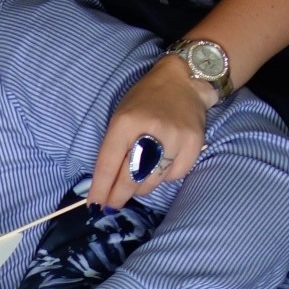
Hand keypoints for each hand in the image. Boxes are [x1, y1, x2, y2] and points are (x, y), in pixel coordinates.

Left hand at [88, 54, 211, 209]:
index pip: (108, 163)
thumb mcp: (121, 118)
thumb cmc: (145, 102)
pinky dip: (165, 177)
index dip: (100, 188)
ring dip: (141, 186)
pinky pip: (174, 176)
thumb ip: (113, 150)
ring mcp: (175, 138)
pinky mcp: (194, 144)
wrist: (182, 82)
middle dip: (118, 196)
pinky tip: (162, 164)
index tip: (95, 204)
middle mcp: (151, 130)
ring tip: (138, 179)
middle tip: (112, 206)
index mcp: (125, 121)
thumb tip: (105, 186)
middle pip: (130, 178)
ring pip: (152, 181)